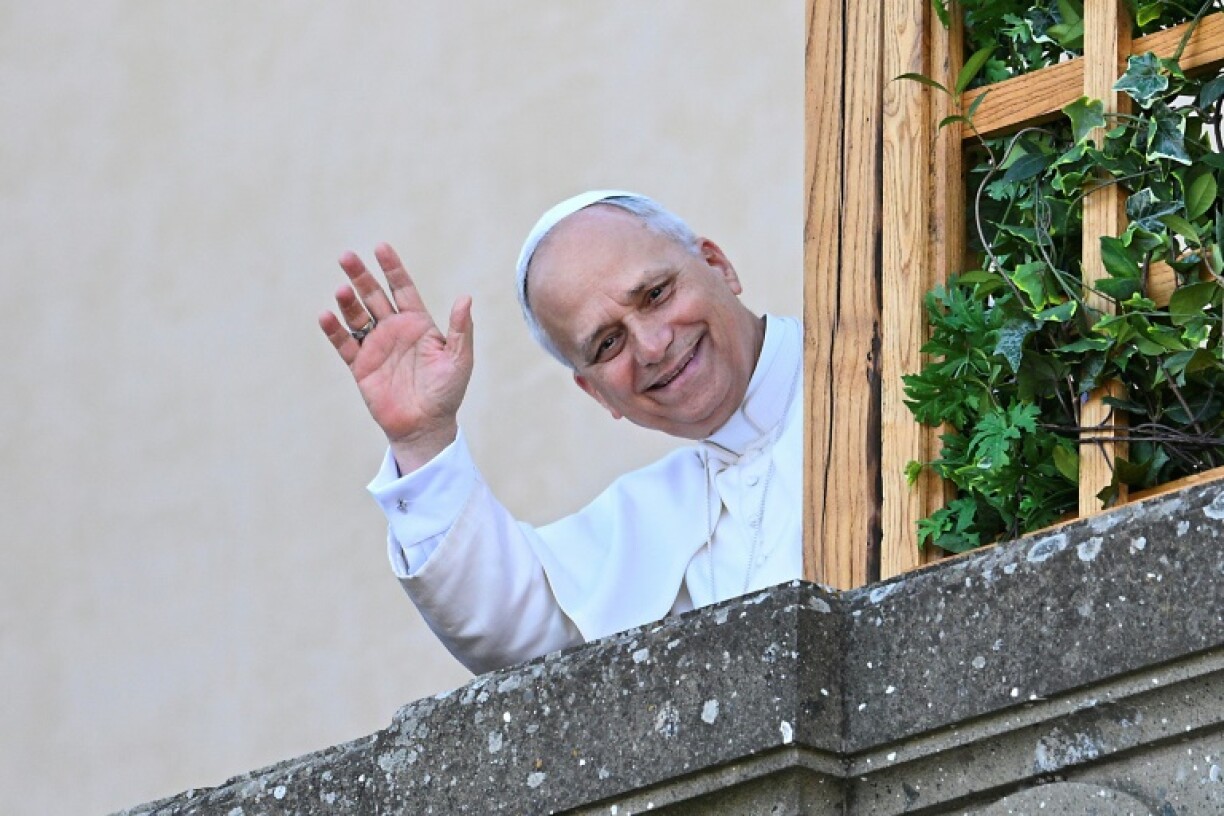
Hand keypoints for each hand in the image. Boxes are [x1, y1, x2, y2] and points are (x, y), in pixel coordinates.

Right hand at [319, 243, 473, 472]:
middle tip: (346, 256)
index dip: (392, 268)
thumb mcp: (459, 359)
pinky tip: (326, 316)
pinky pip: (344, 344)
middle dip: (361, 276)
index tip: (380, 247)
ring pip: (357, 315)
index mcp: (418, 323)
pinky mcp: (361, 366)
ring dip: (348, 302)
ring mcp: (376, 346)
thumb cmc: (447, 393)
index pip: (402, 288)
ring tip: (342, 289)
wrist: (426, 426)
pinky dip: (334, 330)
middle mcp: (394, 330)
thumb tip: (465, 297)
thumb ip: (461, 328)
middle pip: (373, 295)